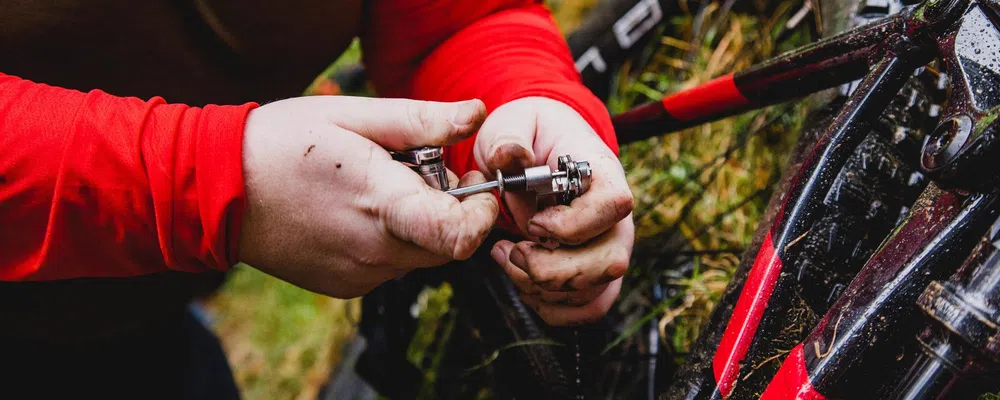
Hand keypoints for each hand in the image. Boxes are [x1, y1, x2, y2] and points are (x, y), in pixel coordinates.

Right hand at [237, 96, 498, 297]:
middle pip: (446, 244)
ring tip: (378, 185)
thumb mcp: (354, 117)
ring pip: (419, 255)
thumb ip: (421, 121)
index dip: (483, 215)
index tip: (477, 188)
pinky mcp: (344, 286)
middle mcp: (375, 251)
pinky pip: (389, 265)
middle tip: (420, 169)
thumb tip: (475, 116)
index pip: (459, 235)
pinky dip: (389, 240)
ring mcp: (358, 274)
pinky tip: (356, 210)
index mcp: (382, 205)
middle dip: (449, 209)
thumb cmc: (283, 144)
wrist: (218, 190)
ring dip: (417, 224)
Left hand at [477, 97, 634, 325]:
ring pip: (595, 290)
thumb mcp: (512, 124)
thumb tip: (510, 155)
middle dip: (551, 269)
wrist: (536, 150)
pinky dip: (552, 307)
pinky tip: (522, 281)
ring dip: (541, 287)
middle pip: (611, 261)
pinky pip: (590, 307)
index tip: (533, 222)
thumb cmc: (529, 135)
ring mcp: (607, 246)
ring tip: (507, 257)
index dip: (573, 223)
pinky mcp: (594, 271)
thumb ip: (510, 137)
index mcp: (601, 173)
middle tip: (511, 249)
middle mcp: (614, 215)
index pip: (615, 204)